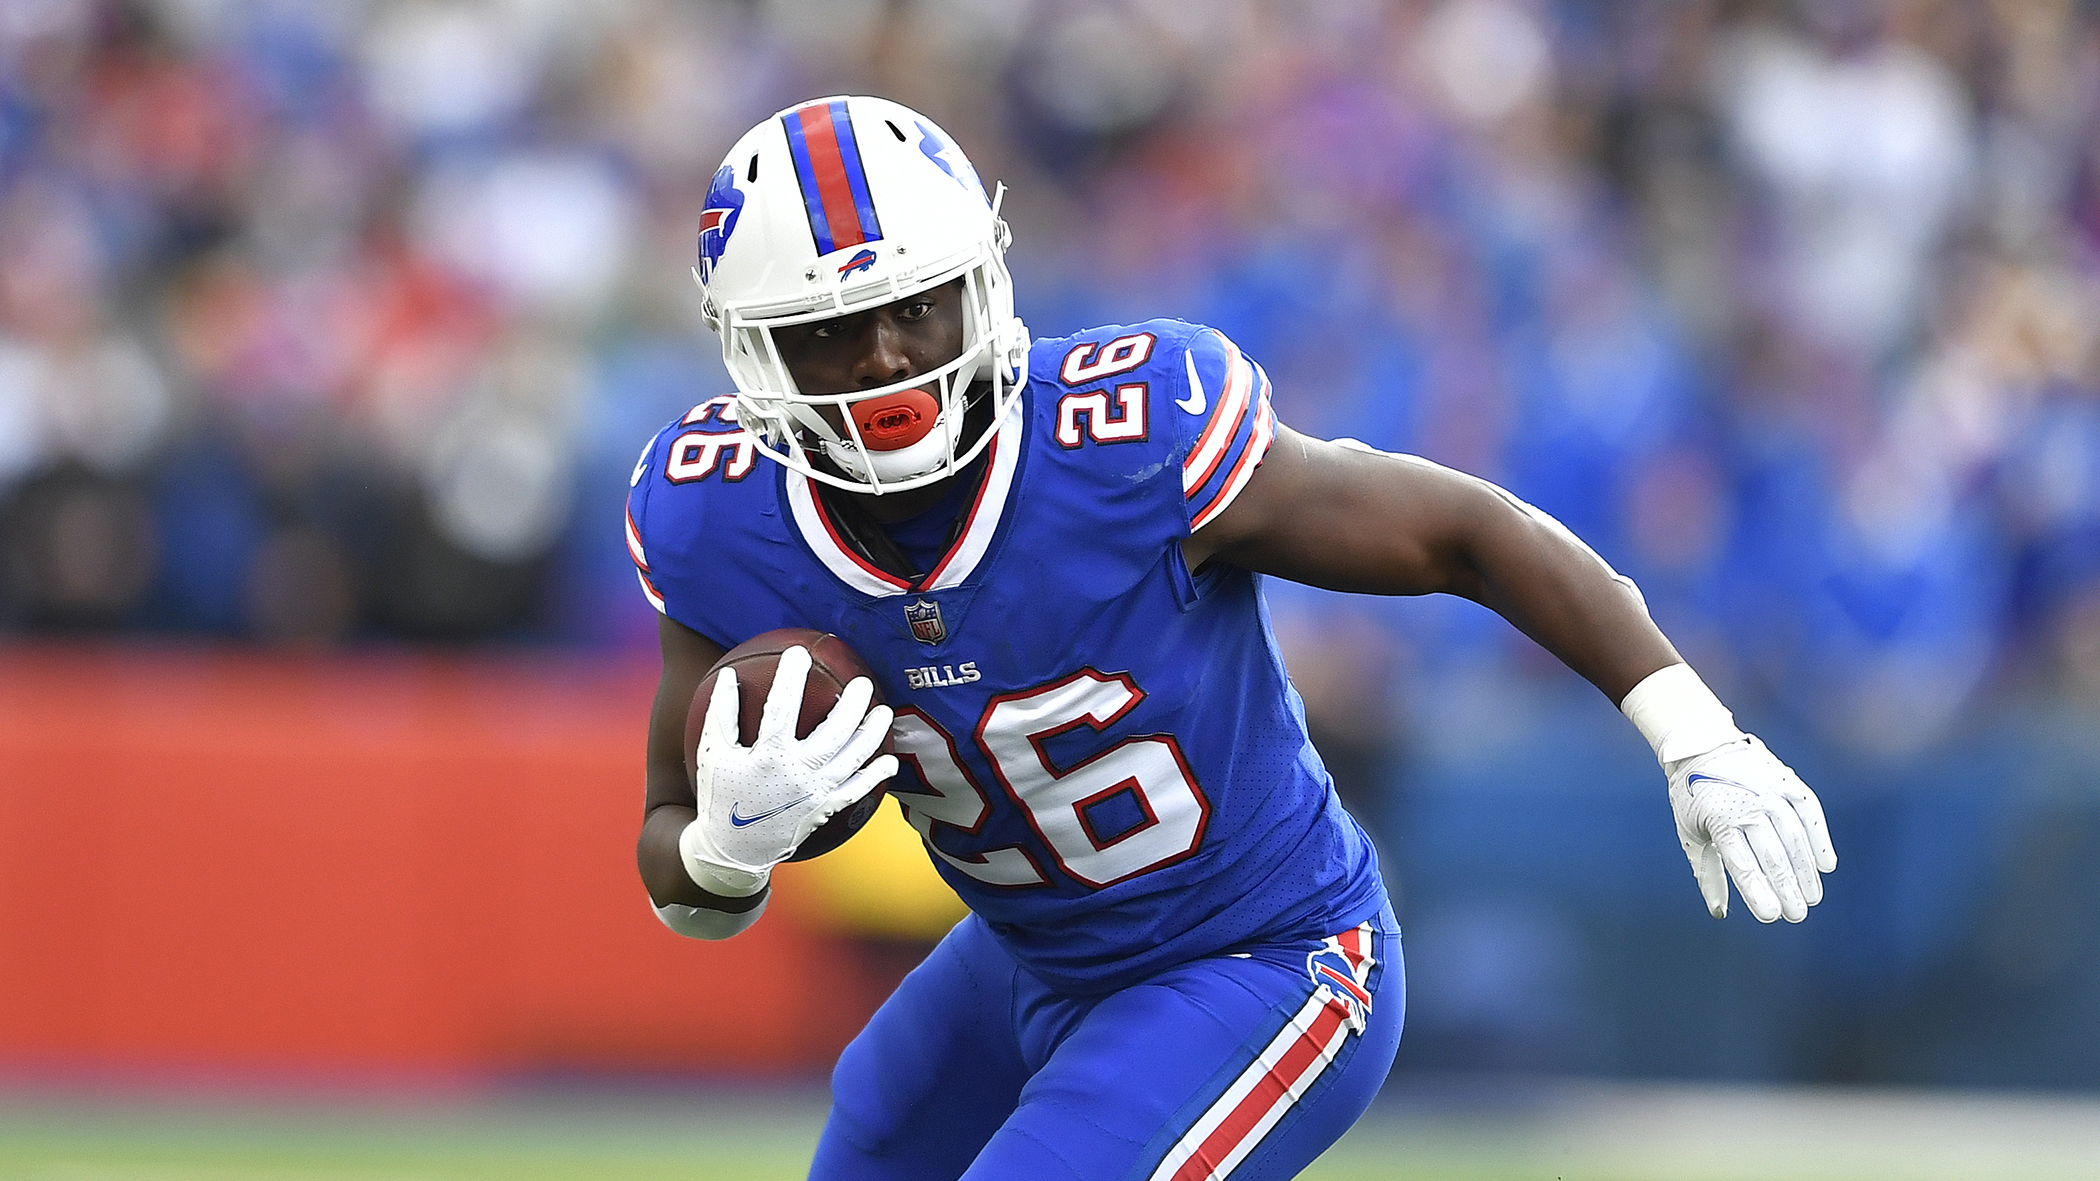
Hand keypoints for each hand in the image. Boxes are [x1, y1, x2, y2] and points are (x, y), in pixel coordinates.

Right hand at [679, 645, 896, 896]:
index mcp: (768, 756)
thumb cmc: (720, 796)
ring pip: (854, 758)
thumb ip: (722, 715)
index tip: (798, 653)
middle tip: (863, 681)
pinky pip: (857, 791)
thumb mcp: (711, 755)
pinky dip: (875, 776)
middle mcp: (798, 774)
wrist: (734, 850)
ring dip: (872, 733)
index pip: (782, 707)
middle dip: (852, 704)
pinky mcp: (826, 810)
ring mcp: (816, 794)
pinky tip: (888, 761)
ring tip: (884, 712)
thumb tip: (729, 676)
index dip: (790, 677)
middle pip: (834, 732)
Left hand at [1668, 736, 1836, 922]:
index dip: (1758, 892)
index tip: (1771, 916)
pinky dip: (1819, 838)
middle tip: (1797, 915)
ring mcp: (1770, 791)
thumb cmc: (1693, 799)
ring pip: (1795, 838)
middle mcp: (1748, 805)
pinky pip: (1809, 812)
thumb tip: (1719, 912)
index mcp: (1719, 820)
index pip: (1743, 864)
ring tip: (1812, 898)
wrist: (1702, 748)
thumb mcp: (1690, 834)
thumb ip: (1707, 873)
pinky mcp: (1787, 780)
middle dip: (1786, 889)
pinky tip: (1825, 865)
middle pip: (1773, 855)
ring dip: (1806, 871)